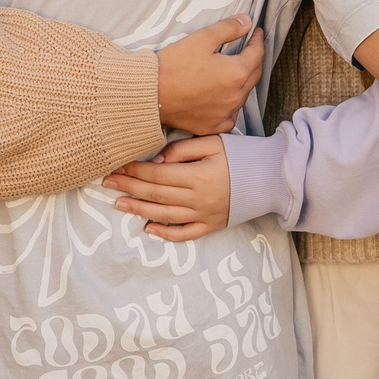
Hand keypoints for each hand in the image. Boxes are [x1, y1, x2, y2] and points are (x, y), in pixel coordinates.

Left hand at [104, 136, 229, 241]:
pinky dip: (165, 234)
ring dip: (138, 210)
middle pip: (156, 194)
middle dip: (129, 187)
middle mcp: (198, 199)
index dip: (134, 169)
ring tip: (118, 204)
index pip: (157, 174)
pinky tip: (148, 229)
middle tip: (107, 182)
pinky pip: (184, 235)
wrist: (271, 178)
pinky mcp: (211, 226)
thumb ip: (183, 150)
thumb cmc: (241, 155)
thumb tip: (157, 159)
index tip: (116, 165)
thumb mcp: (213, 143)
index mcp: (197, 176)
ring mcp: (204, 216)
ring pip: (164, 215)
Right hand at [154, 17, 264, 136]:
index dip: (258, 41)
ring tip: (236, 70)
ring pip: (243, 95)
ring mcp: (225, 113)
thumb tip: (248, 21)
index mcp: (237, 73)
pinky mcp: (213, 126)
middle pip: (254, 75)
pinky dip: (231, 105)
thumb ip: (228, 29)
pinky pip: (230, 116)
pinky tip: (225, 98)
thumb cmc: (174, 65)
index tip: (256, 33)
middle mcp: (236, 96)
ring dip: (243, 82)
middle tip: (250, 49)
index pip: (257, 54)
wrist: (150, 94)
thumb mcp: (202, 39)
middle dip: (254, 59)